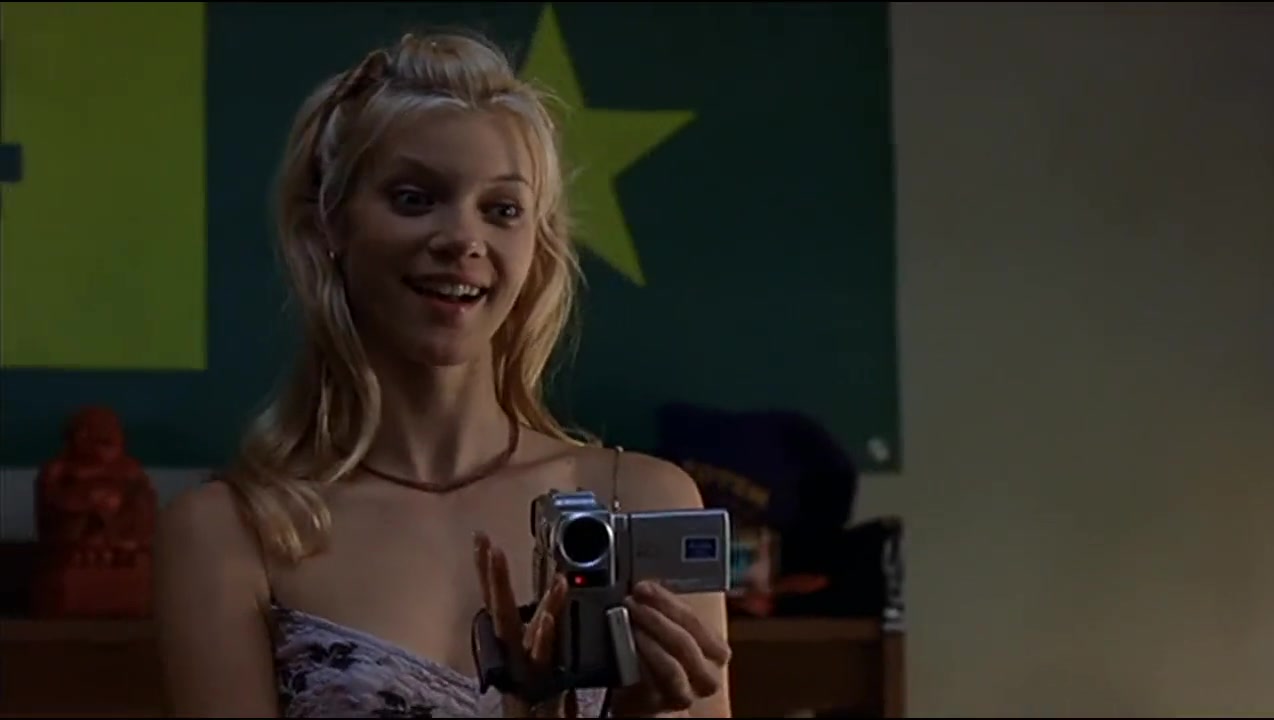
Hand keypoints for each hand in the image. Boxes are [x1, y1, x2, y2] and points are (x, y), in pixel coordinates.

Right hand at [473, 532, 576, 717]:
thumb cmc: (544, 708)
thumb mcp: (544, 668)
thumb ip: (546, 642)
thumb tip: (551, 612)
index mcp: (516, 650)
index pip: (500, 603)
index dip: (490, 573)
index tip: (482, 541)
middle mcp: (514, 659)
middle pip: (499, 609)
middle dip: (491, 575)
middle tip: (485, 542)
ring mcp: (523, 672)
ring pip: (514, 628)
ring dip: (505, 592)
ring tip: (499, 559)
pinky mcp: (540, 689)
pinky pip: (541, 660)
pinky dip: (541, 638)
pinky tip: (545, 617)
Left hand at [614, 581, 731, 716]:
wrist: (646, 702)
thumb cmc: (660, 662)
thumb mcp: (668, 634)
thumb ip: (665, 614)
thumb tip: (646, 589)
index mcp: (715, 649)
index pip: (693, 618)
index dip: (667, 601)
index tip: (644, 588)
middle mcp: (709, 673)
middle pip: (685, 640)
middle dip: (656, 618)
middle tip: (633, 604)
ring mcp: (691, 692)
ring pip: (674, 665)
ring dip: (650, 641)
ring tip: (631, 625)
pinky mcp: (670, 705)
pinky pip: (656, 686)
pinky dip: (644, 664)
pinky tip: (630, 650)